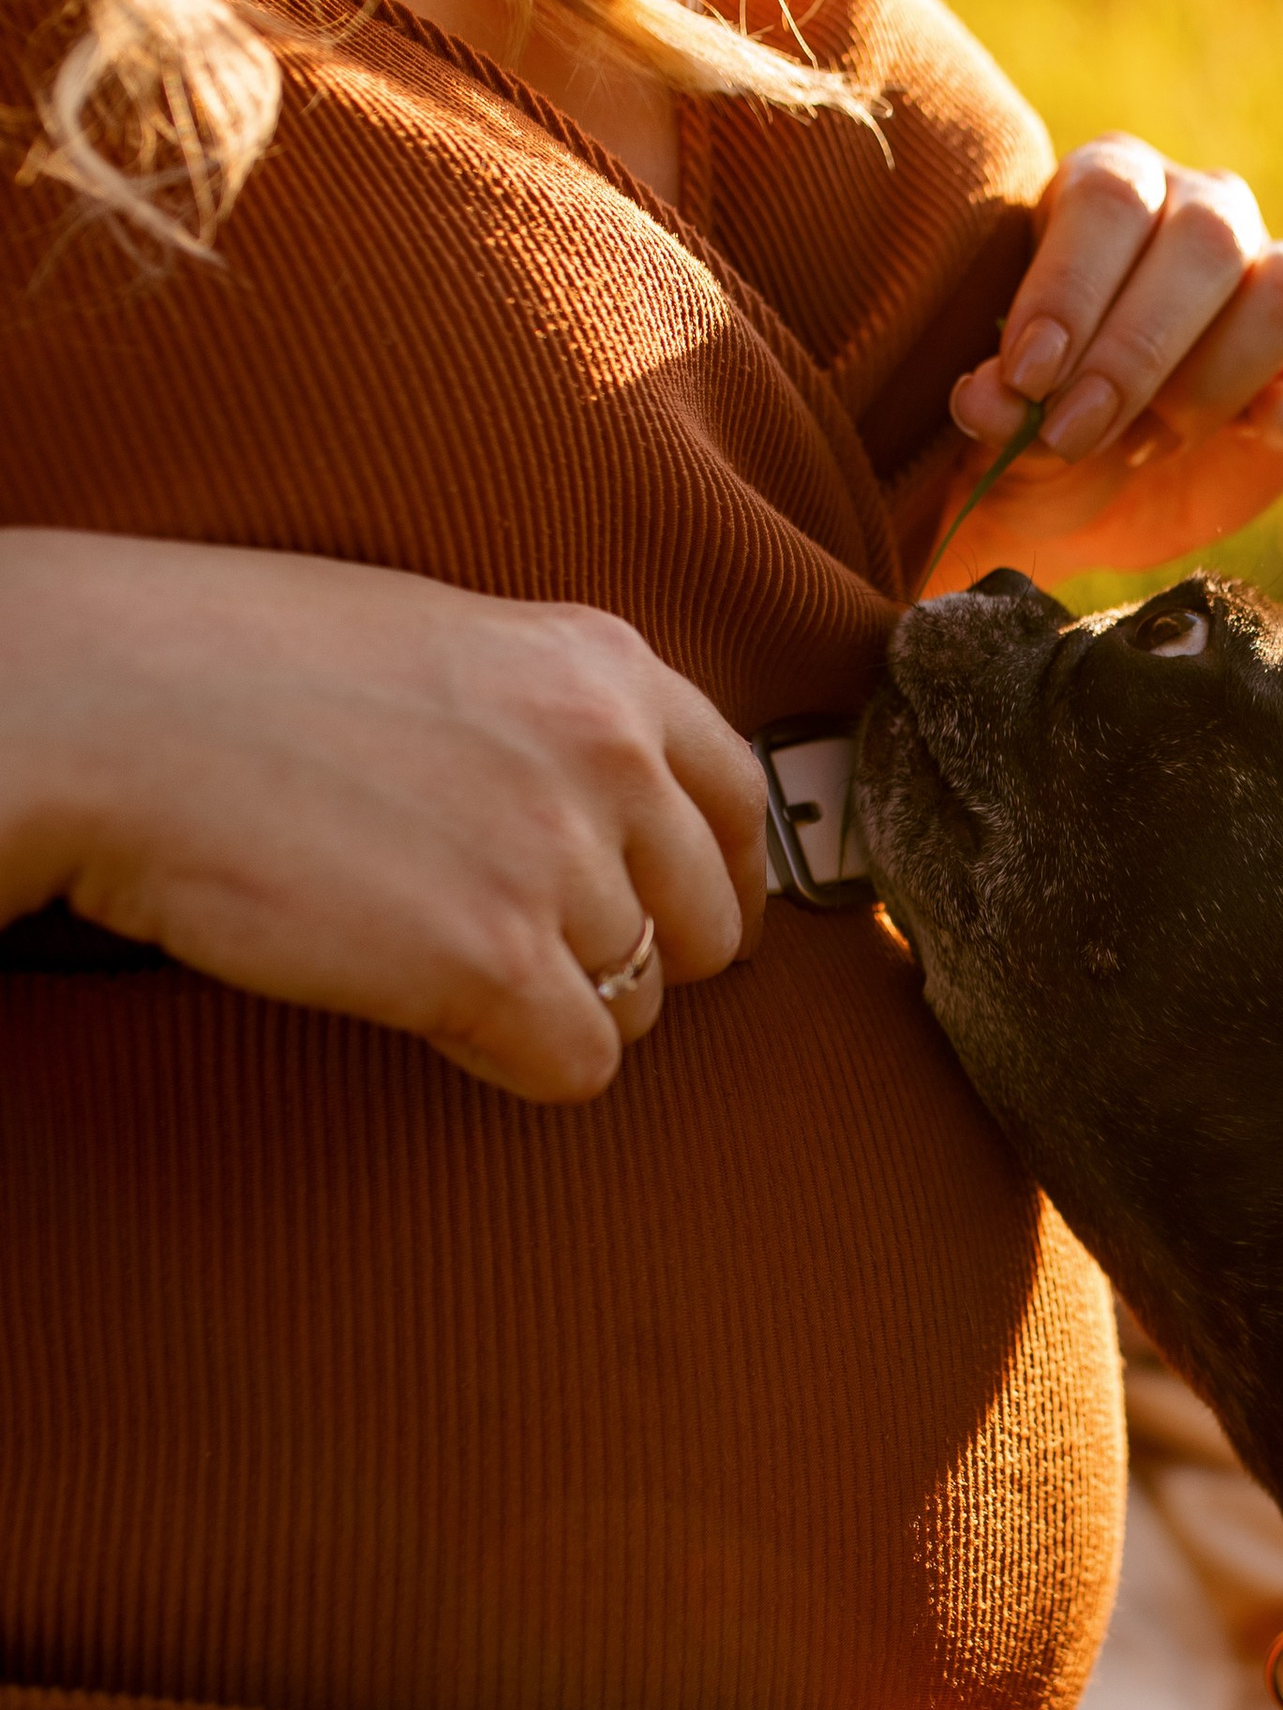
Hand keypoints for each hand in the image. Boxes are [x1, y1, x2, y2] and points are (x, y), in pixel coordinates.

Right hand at [0, 531, 765, 1102]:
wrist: (112, 707)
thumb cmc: (236, 669)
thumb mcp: (443, 644)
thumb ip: (551, 719)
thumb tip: (614, 816)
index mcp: (603, 664)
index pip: (742, 797)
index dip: (713, 876)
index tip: (683, 917)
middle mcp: (609, 756)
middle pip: (707, 919)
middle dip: (638, 955)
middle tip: (537, 960)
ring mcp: (559, 860)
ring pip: (641, 1002)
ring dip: (557, 1008)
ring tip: (444, 965)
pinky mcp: (496, 964)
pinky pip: (580, 1066)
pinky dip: (516, 1062)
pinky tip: (437, 1018)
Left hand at [939, 137, 1282, 586]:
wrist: (1083, 501)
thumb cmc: (1031, 433)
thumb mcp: (994, 427)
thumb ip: (993, 408)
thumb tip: (992, 397)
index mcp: (1111, 190)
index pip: (1113, 199)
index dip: (1072, 287)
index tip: (1030, 377)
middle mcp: (1201, 213)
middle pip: (1206, 239)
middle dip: (1136, 353)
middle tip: (1079, 433)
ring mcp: (1276, 281)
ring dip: (1217, 380)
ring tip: (1150, 439)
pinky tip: (1256, 439)